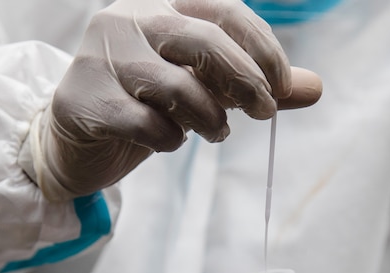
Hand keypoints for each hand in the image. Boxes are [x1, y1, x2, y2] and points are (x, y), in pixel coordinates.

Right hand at [32, 0, 322, 200]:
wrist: (75, 140)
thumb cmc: (145, 104)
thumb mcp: (203, 88)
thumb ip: (252, 84)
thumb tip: (315, 87)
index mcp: (159, 2)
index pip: (223, 9)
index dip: (262, 47)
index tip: (282, 87)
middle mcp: (127, 18)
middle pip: (202, 40)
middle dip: (245, 80)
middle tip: (266, 112)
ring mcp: (99, 57)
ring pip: (174, 85)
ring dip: (209, 116)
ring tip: (217, 131)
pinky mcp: (82, 99)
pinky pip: (143, 122)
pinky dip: (168, 139)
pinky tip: (170, 141)